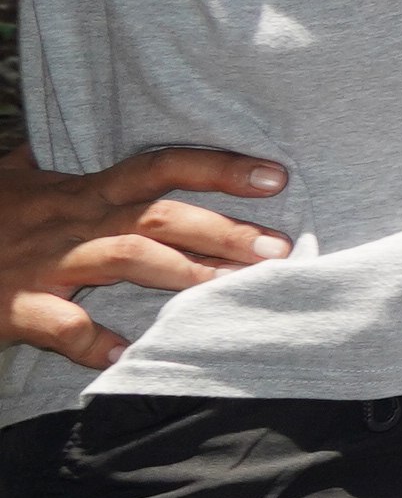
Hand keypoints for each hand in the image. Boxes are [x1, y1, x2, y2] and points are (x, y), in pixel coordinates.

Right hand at [2, 145, 291, 369]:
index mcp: (79, 191)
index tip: (278, 178)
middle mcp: (68, 222)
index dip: (219, 168)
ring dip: (183, 275)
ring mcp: (40, 264)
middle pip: (156, 216)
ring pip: (122, 259)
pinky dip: (93, 341)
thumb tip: (58, 142)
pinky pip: (59, 325)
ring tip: (232, 291)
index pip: (160, 166)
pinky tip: (126, 355)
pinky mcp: (11, 306)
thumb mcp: (13, 178)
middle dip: (221, 230)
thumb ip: (49, 163)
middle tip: (279, 249)